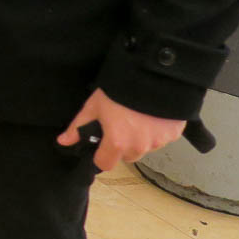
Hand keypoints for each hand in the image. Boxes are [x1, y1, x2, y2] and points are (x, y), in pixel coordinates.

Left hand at [57, 88, 186, 170]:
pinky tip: (153, 114)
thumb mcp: (93, 106)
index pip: (105, 164)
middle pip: (126, 156)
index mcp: (117, 143)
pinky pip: (162, 138)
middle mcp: (139, 147)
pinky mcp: (174, 134)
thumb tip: (63, 141)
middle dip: (122, 146)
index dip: (101, 155)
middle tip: (120, 124)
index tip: (101, 144)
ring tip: (137, 116)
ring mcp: (159, 142)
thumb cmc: (119, 91)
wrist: (153, 75)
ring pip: (145, 148)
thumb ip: (78, 127)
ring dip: (140, 138)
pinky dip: (156, 130)